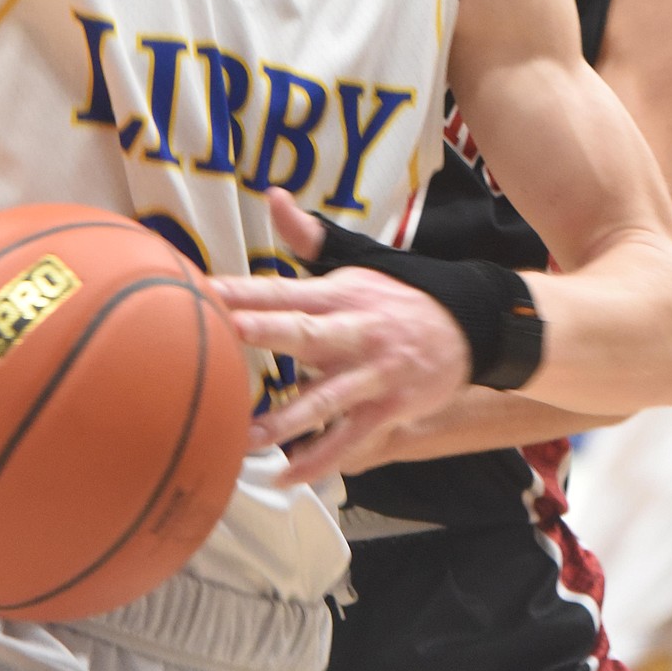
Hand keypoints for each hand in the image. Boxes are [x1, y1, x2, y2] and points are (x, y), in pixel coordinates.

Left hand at [210, 190, 469, 484]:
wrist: (467, 328)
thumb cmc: (396, 296)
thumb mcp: (357, 260)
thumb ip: (309, 238)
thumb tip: (273, 196)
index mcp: (338, 294)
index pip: (283, 289)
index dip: (245, 290)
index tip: (204, 290)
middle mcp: (353, 331)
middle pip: (304, 332)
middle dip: (266, 333)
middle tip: (227, 333)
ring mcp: (371, 374)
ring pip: (325, 398)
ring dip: (286, 418)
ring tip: (245, 436)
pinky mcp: (387, 409)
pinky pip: (349, 439)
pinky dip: (319, 459)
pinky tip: (286, 474)